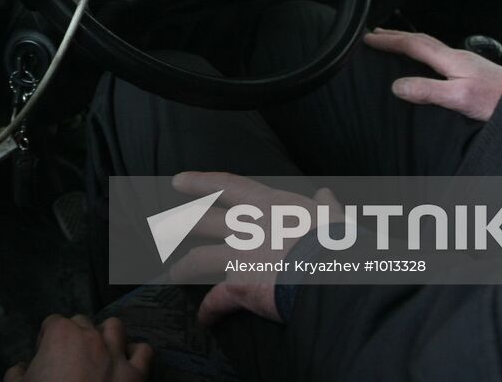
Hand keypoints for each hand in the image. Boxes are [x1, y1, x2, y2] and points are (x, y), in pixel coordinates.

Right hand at [5, 315, 152, 381]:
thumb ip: (16, 374)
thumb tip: (20, 369)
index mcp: (60, 335)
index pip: (52, 323)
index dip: (46, 339)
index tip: (45, 355)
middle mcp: (90, 337)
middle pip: (82, 322)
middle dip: (76, 335)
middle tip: (69, 358)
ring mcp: (116, 354)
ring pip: (115, 327)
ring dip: (107, 336)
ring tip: (100, 352)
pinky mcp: (136, 375)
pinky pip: (144, 352)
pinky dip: (136, 354)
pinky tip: (127, 363)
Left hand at [165, 172, 341, 327]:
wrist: (335, 271)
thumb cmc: (339, 242)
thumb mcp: (333, 216)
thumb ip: (324, 205)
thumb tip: (325, 195)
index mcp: (270, 204)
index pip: (226, 186)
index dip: (199, 183)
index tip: (177, 182)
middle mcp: (248, 226)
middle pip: (202, 221)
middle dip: (179, 223)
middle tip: (162, 225)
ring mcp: (241, 256)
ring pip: (198, 260)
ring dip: (183, 268)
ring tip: (173, 274)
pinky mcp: (240, 287)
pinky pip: (216, 301)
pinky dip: (209, 311)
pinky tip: (205, 319)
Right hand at [363, 29, 501, 120]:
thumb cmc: (497, 100)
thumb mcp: (459, 98)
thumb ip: (428, 90)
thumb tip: (398, 85)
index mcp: (450, 59)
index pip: (413, 44)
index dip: (389, 41)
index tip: (368, 38)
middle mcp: (457, 56)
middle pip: (420, 40)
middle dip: (395, 35)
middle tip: (374, 34)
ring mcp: (466, 62)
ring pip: (430, 45)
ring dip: (408, 42)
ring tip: (394, 42)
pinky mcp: (472, 70)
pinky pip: (438, 54)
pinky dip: (422, 51)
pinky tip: (425, 61)